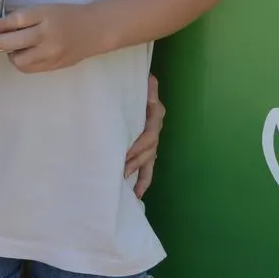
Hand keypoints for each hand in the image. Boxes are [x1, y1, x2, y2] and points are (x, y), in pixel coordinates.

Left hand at [0, 4, 95, 72]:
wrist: (94, 30)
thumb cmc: (67, 15)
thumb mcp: (46, 9)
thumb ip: (24, 17)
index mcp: (45, 16)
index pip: (15, 20)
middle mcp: (47, 36)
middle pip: (12, 43)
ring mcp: (51, 54)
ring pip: (19, 61)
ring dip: (11, 55)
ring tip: (15, 47)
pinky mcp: (54, 66)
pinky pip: (29, 68)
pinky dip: (23, 62)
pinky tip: (26, 54)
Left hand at [124, 75, 164, 198]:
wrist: (133, 85)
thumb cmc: (132, 83)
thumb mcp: (140, 82)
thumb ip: (147, 86)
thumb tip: (151, 88)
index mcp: (155, 112)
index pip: (151, 133)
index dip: (139, 145)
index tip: (126, 154)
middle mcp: (156, 126)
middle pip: (150, 148)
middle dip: (136, 161)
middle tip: (122, 171)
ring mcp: (153, 139)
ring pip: (149, 159)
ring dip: (139, 172)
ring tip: (129, 185)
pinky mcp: (147, 148)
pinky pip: (149, 167)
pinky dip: (144, 181)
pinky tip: (138, 194)